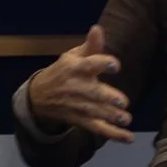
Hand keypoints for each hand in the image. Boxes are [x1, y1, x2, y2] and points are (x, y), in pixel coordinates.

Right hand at [25, 24, 134, 143]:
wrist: (38, 97)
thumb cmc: (63, 72)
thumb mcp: (72, 56)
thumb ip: (90, 46)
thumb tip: (98, 28)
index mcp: (74, 68)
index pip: (89, 65)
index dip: (102, 64)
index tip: (115, 64)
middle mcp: (76, 88)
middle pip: (92, 93)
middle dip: (106, 98)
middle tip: (123, 101)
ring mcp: (78, 106)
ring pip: (95, 112)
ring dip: (111, 117)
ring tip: (126, 119)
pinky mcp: (81, 121)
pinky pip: (97, 128)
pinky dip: (113, 134)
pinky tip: (128, 138)